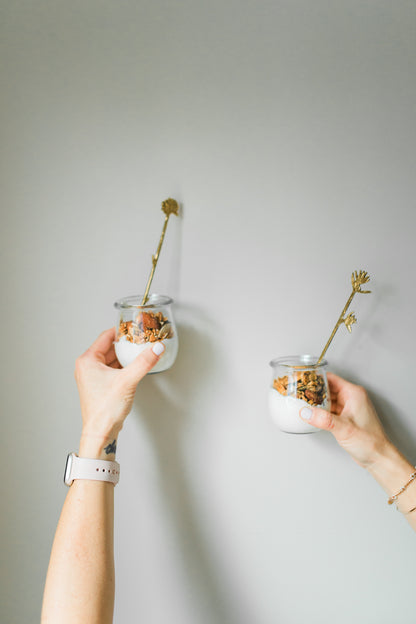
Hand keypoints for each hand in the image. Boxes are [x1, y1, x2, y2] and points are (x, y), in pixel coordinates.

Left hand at [75, 328, 163, 456]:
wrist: (100, 432)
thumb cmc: (104, 410)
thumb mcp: (128, 381)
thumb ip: (144, 362)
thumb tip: (156, 348)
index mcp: (87, 361)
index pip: (105, 336)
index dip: (121, 330)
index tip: (133, 327)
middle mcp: (87, 367)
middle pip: (109, 347)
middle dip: (125, 344)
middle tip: (140, 339)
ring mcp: (92, 377)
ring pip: (111, 359)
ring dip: (125, 356)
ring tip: (139, 352)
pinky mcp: (99, 385)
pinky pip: (112, 369)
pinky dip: (123, 366)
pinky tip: (134, 367)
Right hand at [300, 372, 390, 467]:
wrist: (377, 457)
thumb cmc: (370, 441)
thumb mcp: (344, 428)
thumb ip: (324, 419)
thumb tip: (306, 412)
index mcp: (354, 393)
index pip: (331, 378)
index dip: (316, 378)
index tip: (303, 380)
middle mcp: (352, 398)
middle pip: (328, 388)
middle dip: (313, 390)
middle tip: (299, 393)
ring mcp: (349, 408)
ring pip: (328, 399)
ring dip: (317, 401)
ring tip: (303, 403)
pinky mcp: (346, 418)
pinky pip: (330, 409)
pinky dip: (321, 410)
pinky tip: (313, 414)